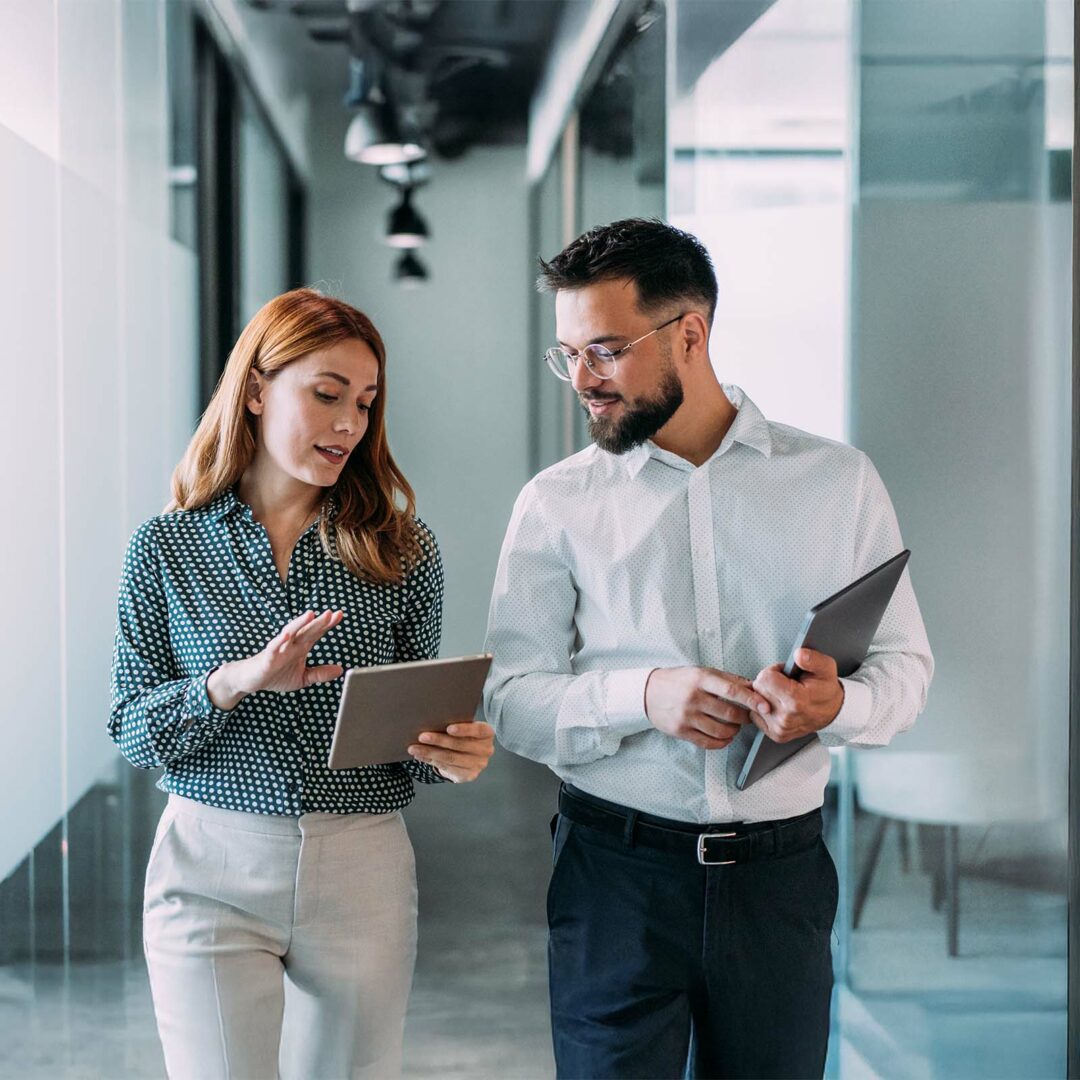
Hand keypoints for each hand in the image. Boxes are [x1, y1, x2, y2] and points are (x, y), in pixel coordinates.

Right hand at [207, 610, 344, 709]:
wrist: (251, 680)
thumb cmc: (276, 675)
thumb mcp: (302, 677)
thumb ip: (320, 673)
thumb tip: (341, 670)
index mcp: (301, 647)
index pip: (316, 633)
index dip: (327, 624)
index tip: (339, 614)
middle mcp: (291, 644)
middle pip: (307, 630)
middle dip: (319, 622)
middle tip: (331, 613)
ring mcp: (279, 648)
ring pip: (291, 633)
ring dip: (300, 623)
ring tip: (311, 614)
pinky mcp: (268, 656)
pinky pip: (274, 646)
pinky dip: (280, 640)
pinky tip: (287, 634)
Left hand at [408, 720, 494, 782]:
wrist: (469, 756)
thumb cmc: (463, 735)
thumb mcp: (464, 728)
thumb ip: (454, 724)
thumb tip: (432, 720)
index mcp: (487, 733)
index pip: (477, 730)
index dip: (464, 729)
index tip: (448, 728)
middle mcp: (486, 750)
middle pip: (460, 745)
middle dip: (439, 740)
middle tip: (422, 736)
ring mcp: (478, 765)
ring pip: (450, 758)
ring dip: (430, 752)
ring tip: (414, 748)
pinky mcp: (468, 775)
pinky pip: (447, 768)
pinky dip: (431, 760)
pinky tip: (420, 755)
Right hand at [644, 666, 771, 749]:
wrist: (648, 692)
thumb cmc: (678, 680)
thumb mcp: (701, 672)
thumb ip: (727, 679)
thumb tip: (752, 686)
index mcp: (700, 679)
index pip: (732, 691)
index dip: (751, 700)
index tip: (765, 706)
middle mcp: (693, 698)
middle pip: (729, 714)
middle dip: (745, 718)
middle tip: (748, 717)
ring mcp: (686, 716)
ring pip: (721, 731)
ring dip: (734, 731)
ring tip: (734, 726)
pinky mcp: (681, 731)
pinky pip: (708, 743)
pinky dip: (722, 742)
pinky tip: (724, 737)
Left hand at [751, 648, 844, 742]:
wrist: (832, 711)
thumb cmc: (826, 688)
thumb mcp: (825, 667)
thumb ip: (813, 658)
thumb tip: (798, 654)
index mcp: (796, 700)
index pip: (764, 678)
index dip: (774, 671)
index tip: (785, 674)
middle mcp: (786, 718)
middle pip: (758, 690)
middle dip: (769, 682)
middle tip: (785, 684)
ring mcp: (781, 728)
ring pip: (756, 702)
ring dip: (766, 696)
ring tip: (783, 695)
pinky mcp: (776, 735)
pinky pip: (756, 715)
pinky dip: (764, 708)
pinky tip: (779, 706)